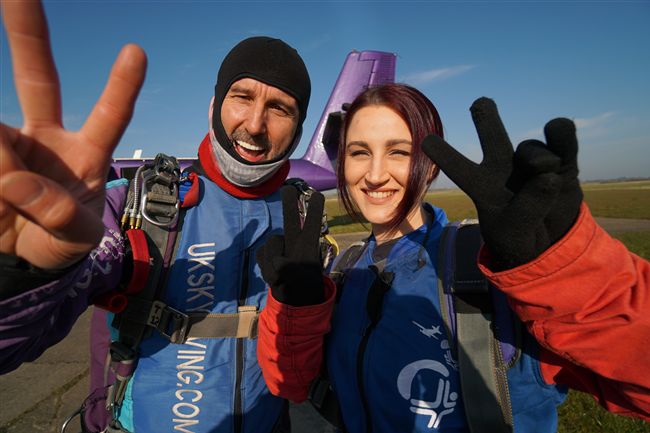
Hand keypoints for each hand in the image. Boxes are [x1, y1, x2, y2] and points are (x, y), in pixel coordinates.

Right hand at [0, 1, 145, 268]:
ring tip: (10, 202)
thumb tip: (17, 181)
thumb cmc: (61, 241)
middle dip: (28, 35)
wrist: (24, 259)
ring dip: (3, 169)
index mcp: (86, 153)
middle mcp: (47, 138)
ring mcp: (11, 144)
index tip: (136, 51)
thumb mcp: (76, 238)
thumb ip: (58, 216)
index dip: (121, 87)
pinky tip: (1, 193)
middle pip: (38, 79)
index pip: (109, 116)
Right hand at [256, 186, 324, 305]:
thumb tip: (278, 262)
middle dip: (288, 203)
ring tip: (281, 277)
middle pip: (291, 219)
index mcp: (308, 245)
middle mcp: (294, 241)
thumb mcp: (302, 282)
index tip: (317, 195)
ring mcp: (279, 247)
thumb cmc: (304, 287)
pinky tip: (274, 277)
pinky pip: (261, 255)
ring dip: (273, 262)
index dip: (315, 210)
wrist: (292, 299)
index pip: (313, 224)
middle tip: (286, 189)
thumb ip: (291, 271)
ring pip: (271, 244)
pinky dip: (265, 268)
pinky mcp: (266, 255)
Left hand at [421, 98, 581, 269]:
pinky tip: (559, 130)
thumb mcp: (516, 232)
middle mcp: (505, 168)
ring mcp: (533, 163)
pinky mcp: (562, 161)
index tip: (426, 140)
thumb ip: (529, 207)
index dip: (445, 156)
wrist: (549, 239)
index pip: (460, 170)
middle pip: (494, 139)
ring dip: (539, 161)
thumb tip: (548, 174)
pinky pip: (561, 137)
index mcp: (482, 187)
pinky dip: (561, 135)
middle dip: (486, 120)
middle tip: (481, 103)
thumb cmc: (518, 236)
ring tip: (547, 180)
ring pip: (531, 149)